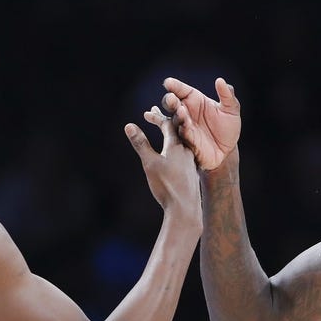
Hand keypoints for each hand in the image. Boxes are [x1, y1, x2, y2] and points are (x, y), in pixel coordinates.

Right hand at [125, 107, 200, 222]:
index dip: (158, 117)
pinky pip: (183, 155)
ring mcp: (191, 162)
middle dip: (164, 123)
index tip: (150, 111)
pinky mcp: (191, 173)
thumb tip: (129, 125)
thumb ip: (141, 144)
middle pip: (176, 132)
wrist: (185, 209)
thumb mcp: (150, 163)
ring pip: (181, 144)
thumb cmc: (167, 186)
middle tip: (154, 116)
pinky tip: (174, 156)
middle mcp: (187, 151)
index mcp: (177, 146)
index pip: (168, 124)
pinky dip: (175, 149)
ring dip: (171, 137)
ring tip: (164, 134)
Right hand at [162, 76, 240, 169]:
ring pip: (176, 120)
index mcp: (193, 99)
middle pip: (172, 104)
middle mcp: (185, 112)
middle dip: (170, 101)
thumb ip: (227, 95)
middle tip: (171, 98)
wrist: (228, 150)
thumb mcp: (231, 109)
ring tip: (180, 111)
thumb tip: (221, 81)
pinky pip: (184, 136)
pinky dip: (184, 131)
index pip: (180, 90)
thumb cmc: (227, 127)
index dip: (174, 85)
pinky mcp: (188, 141)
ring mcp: (184, 126)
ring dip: (177, 116)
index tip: (168, 82)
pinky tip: (185, 127)